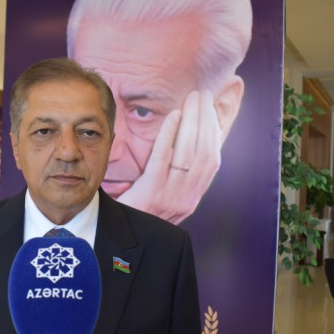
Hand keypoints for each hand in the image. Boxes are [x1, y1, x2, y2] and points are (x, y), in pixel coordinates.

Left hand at [117, 90, 221, 223]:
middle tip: (204, 96)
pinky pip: (164, 159)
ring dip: (194, 122)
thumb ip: (173, 176)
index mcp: (191, 197)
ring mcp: (170, 197)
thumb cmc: (137, 211)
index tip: (213, 110)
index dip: (216, 133)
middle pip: (205, 153)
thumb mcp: (162, 197)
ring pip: (190, 154)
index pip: (212, 161)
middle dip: (207, 121)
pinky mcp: (151, 193)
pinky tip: (174, 115)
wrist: (117, 237)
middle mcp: (186, 198)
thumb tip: (182, 145)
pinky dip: (172, 135)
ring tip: (193, 100)